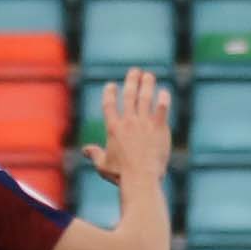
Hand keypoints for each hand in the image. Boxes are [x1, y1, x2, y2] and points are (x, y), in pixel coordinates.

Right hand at [84, 67, 172, 184]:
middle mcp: (128, 122)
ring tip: (149, 75)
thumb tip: (85, 150)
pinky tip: (164, 92)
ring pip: (146, 98)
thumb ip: (95, 154)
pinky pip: (162, 109)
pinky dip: (163, 99)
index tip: (111, 85)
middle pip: (129, 95)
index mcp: (113, 128)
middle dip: (131, 81)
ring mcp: (144, 123)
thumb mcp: (103, 165)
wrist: (141, 178)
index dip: (109, 93)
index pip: (109, 104)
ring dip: (147, 84)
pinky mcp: (159, 128)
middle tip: (135, 71)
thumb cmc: (121, 175)